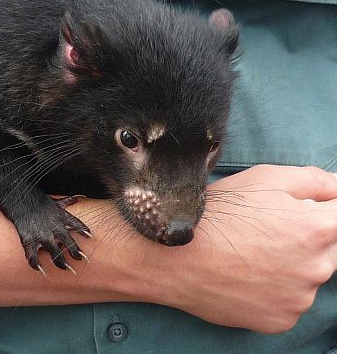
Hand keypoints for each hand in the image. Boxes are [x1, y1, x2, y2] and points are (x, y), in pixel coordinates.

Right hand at [142, 165, 336, 332]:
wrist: (177, 255)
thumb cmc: (218, 213)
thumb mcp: (264, 178)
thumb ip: (313, 181)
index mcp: (320, 227)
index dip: (319, 211)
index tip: (295, 213)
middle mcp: (319, 267)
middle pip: (327, 250)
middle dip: (304, 239)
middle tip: (264, 232)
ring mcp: (300, 298)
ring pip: (306, 278)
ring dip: (289, 267)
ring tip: (248, 255)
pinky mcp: (280, 321)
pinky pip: (286, 303)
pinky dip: (272, 292)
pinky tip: (244, 276)